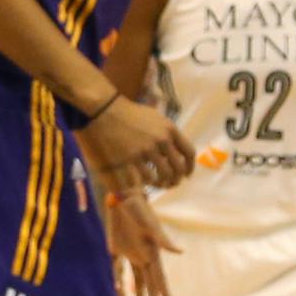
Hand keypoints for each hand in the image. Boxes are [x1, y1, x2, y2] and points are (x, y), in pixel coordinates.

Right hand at [73, 96, 193, 193]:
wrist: (105, 110)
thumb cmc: (129, 113)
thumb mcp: (155, 117)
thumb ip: (168, 133)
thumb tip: (178, 151)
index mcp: (169, 129)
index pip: (189, 153)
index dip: (190, 167)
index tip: (186, 175)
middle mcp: (161, 140)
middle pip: (177, 169)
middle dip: (176, 180)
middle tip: (171, 184)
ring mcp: (146, 150)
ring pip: (162, 177)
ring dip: (161, 184)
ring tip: (157, 184)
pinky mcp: (131, 158)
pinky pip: (144, 178)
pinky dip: (145, 183)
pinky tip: (142, 181)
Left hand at [106, 195, 180, 295]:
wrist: (122, 195)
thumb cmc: (139, 208)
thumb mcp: (151, 224)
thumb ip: (163, 240)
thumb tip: (180, 252)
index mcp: (153, 252)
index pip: (160, 279)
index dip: (164, 294)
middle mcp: (144, 255)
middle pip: (150, 285)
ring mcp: (131, 253)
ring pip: (137, 281)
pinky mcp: (118, 248)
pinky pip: (120, 268)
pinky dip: (121, 280)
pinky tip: (121, 291)